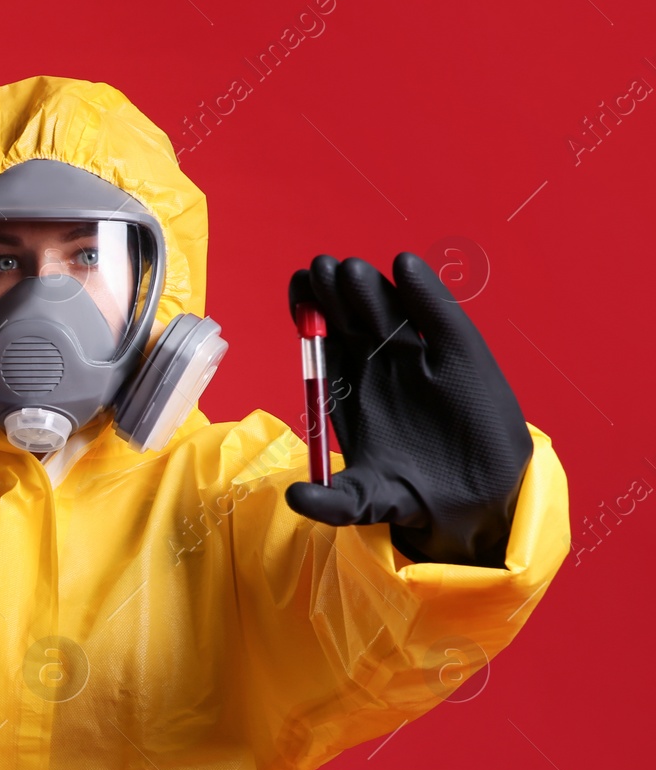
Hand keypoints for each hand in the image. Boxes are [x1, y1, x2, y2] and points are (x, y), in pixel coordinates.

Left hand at [284, 253, 532, 566]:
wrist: (475, 503)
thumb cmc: (411, 494)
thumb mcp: (368, 501)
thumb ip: (335, 502)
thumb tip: (296, 500)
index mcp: (347, 389)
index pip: (321, 342)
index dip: (308, 314)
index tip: (297, 289)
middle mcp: (377, 366)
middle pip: (350, 318)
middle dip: (333, 292)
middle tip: (320, 269)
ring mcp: (417, 358)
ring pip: (387, 311)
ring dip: (368, 288)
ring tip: (350, 271)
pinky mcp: (460, 355)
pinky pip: (438, 317)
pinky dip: (425, 291)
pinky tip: (406, 266)